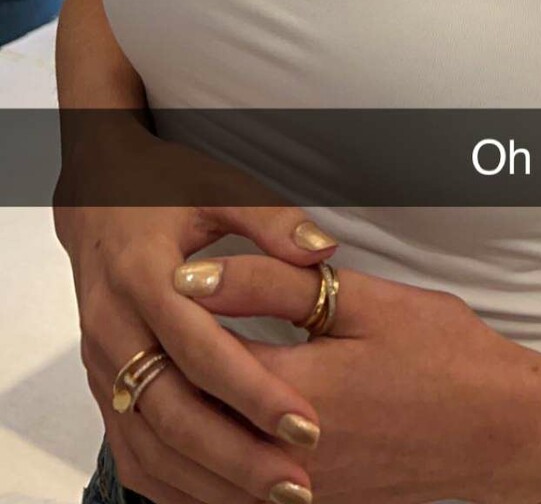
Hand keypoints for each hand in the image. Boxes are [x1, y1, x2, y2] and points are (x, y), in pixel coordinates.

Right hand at [55, 116, 337, 503]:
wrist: (97, 203)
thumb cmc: (165, 192)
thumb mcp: (217, 188)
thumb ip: (270, 219)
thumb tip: (322, 248)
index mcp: (142, 275)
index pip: (199, 349)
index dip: (252, 391)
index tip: (306, 424)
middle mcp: (113, 328)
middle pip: (172, 411)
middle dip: (236, 456)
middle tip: (296, 483)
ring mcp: (100, 366)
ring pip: (150, 443)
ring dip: (210, 481)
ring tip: (274, 499)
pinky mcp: (101, 389)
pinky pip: (133, 451)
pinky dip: (175, 485)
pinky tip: (225, 499)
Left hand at [176, 251, 540, 503]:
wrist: (504, 429)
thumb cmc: (447, 354)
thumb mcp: (367, 300)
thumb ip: (275, 285)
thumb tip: (196, 274)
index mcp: (299, 392)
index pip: (201, 362)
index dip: (170, 322)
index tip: (156, 284)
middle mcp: (288, 455)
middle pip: (192, 424)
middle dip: (161, 379)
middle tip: (145, 333)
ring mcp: (303, 492)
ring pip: (204, 476)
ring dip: (173, 433)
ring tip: (158, 383)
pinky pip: (235, 502)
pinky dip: (203, 475)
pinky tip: (197, 441)